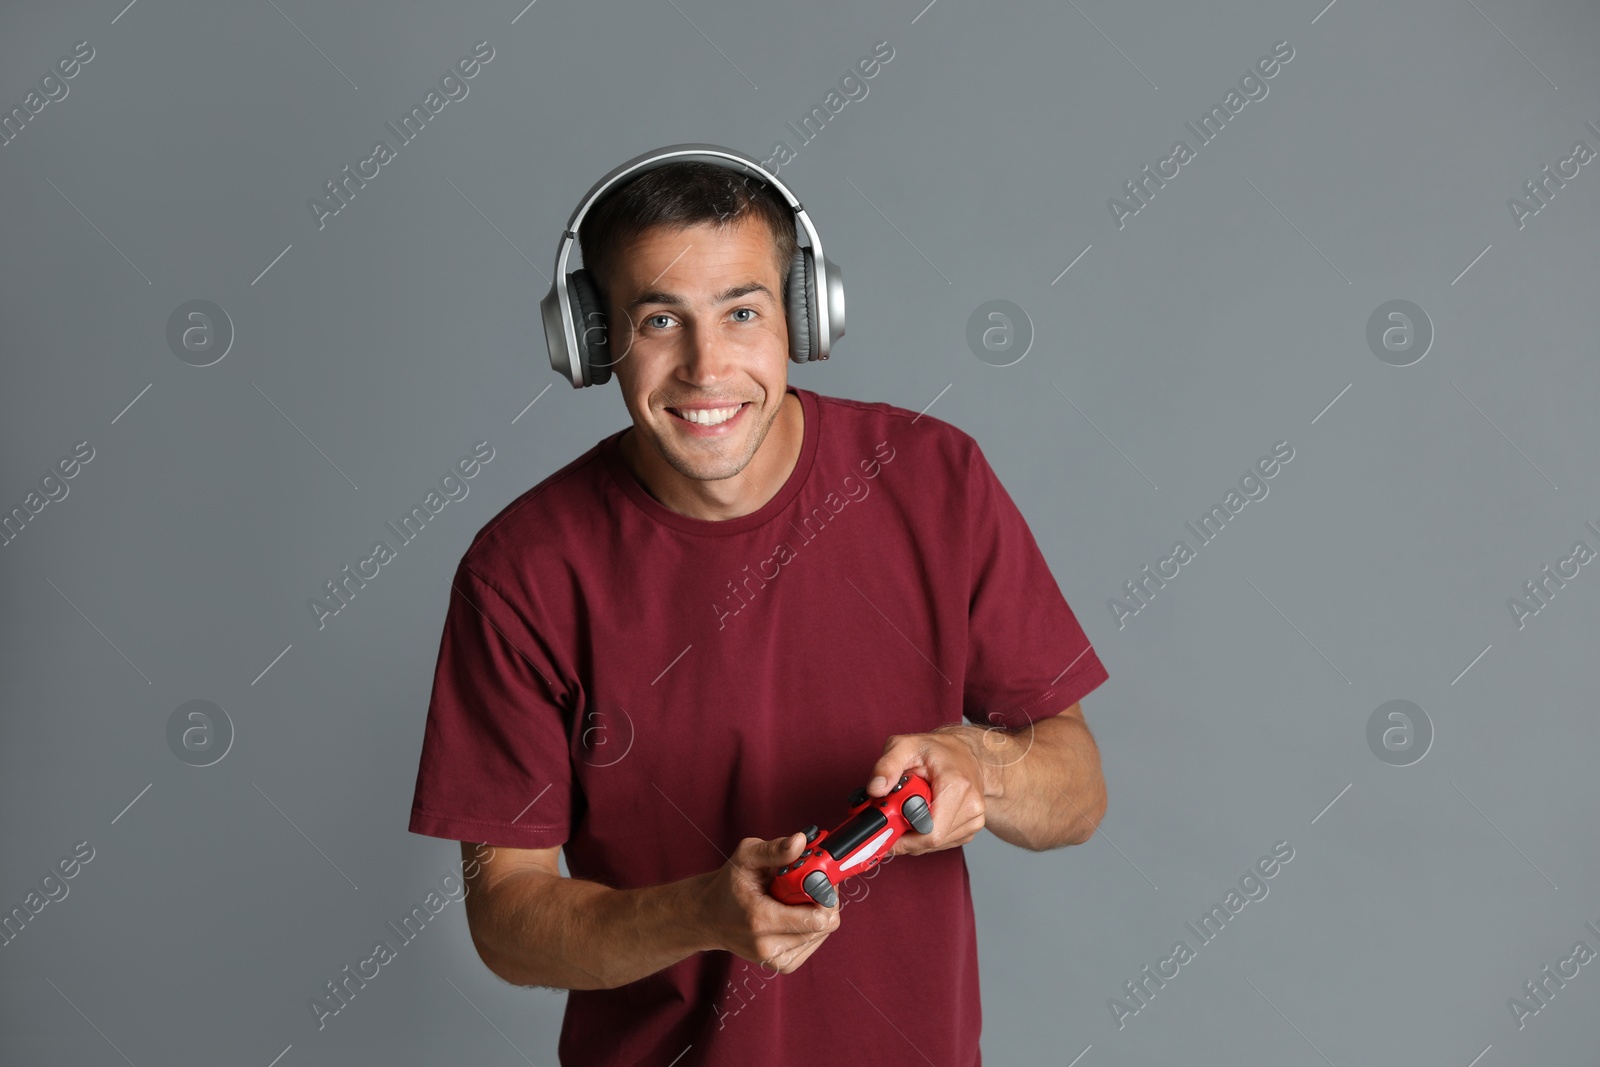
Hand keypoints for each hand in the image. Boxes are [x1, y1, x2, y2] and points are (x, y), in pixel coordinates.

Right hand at [697, 832, 841, 974]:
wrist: (709, 917)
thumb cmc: (729, 885)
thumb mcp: (746, 857)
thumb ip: (775, 850)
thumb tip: (800, 841)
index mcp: (760, 919)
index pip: (816, 918)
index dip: (825, 892)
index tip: (818, 874)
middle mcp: (768, 945)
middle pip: (824, 925)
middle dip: (824, 899)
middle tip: (811, 881)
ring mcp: (776, 959)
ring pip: (822, 933)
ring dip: (818, 911)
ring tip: (797, 896)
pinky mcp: (782, 965)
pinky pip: (814, 943)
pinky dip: (812, 925)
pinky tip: (796, 912)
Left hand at [864, 727, 991, 857]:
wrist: (965, 752)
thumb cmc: (937, 749)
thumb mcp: (905, 746)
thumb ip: (887, 766)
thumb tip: (875, 789)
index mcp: (956, 786)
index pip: (930, 832)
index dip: (903, 837)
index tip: (886, 829)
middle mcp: (971, 806)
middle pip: (930, 841)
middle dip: (906, 833)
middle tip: (895, 813)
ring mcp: (974, 819)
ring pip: (934, 845)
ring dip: (916, 834)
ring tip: (912, 808)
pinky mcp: (972, 828)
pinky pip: (942, 843)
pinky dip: (926, 834)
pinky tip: (925, 813)